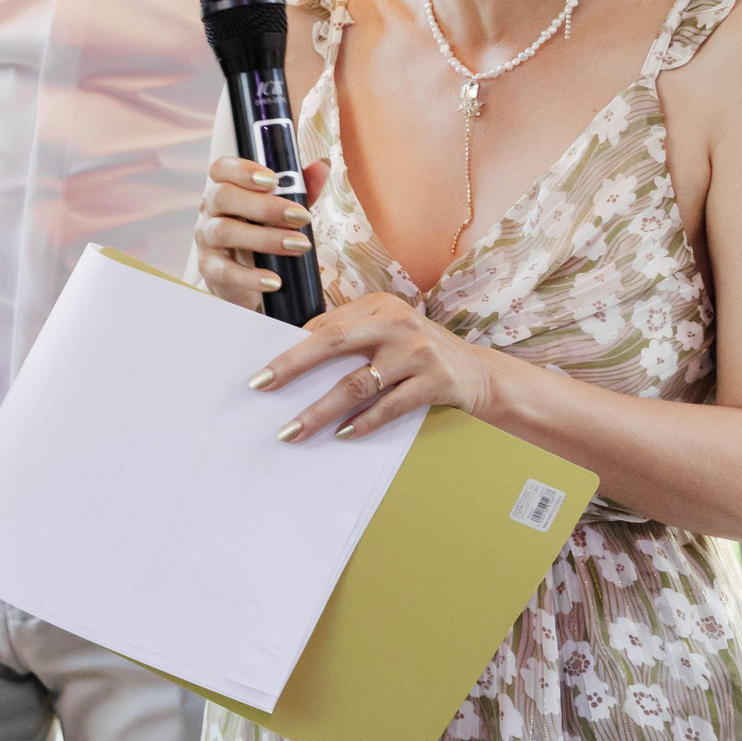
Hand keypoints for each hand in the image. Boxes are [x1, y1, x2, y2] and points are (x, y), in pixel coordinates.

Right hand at [193, 156, 330, 309]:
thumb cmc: (266, 236)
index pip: (220, 169)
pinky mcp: (210, 270)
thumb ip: (301, 189)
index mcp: (225, 189)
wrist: (250, 282)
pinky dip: (251, 277)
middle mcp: (210, 211)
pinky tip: (275, 281)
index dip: (242, 170)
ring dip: (265, 238)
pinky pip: (225, 271)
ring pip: (224, 231)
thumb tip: (322, 166)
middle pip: (222, 196)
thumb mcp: (285, 211)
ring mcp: (206, 241)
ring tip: (299, 246)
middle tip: (301, 217)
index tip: (273, 179)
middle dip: (264, 206)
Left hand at [252, 292, 502, 442]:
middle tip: (262, 386)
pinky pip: (389, 407)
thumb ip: (350, 335)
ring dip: (320, 411)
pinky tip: (341, 435)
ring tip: (293, 430)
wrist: (479, 374)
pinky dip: (363, 423)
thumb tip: (294, 353)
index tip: (261, 371)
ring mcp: (418, 352)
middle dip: (292, 366)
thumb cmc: (419, 353)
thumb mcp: (387, 331)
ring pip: (356, 384)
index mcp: (380, 306)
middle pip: (332, 342)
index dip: (292, 349)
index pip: (325, 325)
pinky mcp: (436, 381)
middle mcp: (397, 323)